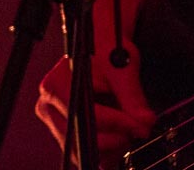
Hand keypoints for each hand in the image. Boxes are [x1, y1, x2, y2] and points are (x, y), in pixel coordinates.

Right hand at [36, 51, 156, 168]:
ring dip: (111, 146)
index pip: (89, 115)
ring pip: (83, 150)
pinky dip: (105, 149)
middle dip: (116, 137)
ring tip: (129, 128)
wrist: (98, 44)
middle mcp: (49, 105)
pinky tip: (118, 134)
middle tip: (139, 128)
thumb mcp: (122, 69)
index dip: (118, 124)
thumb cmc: (106, 48)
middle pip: (83, 137)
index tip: (140, 125)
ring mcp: (53, 120)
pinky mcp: (63, 130)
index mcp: (57, 85)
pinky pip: (84, 151)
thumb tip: (144, 121)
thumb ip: (133, 98)